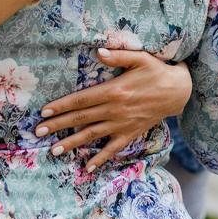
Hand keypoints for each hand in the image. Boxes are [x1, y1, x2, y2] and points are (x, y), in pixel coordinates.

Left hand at [36, 49, 191, 171]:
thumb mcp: (140, 58)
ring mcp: (123, 124)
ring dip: (72, 143)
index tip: (45, 111)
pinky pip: (113, 148)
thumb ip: (118, 55)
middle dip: (58, 125)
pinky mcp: (131, 133)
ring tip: (54, 150)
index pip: (82, 99)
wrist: (178, 92)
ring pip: (93, 135)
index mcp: (114, 90)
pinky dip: (100, 158)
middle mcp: (115, 110)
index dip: (62, 105)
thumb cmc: (156, 71)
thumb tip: (98, 51)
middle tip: (39, 131)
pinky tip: (87, 167)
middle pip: (81, 118)